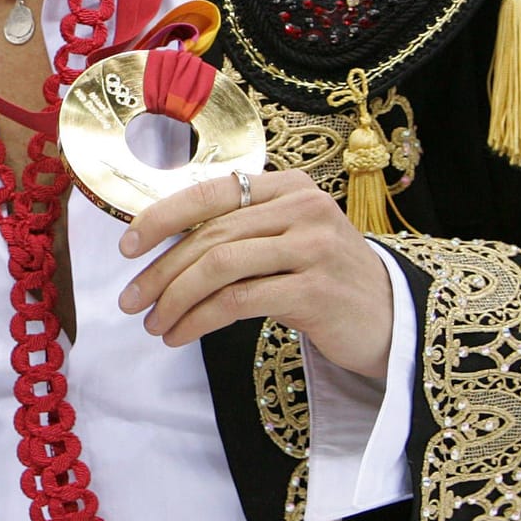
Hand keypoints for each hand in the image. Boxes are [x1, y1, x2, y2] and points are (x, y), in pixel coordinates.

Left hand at [116, 169, 393, 378]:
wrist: (394, 319)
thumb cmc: (323, 278)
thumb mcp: (285, 239)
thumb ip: (238, 230)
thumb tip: (158, 245)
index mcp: (287, 186)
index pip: (209, 193)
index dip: (161, 218)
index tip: (126, 247)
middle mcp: (303, 208)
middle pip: (210, 235)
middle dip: (161, 270)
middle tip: (131, 300)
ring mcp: (313, 248)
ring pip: (220, 266)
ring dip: (175, 298)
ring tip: (154, 324)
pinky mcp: (316, 290)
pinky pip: (239, 301)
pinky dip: (200, 319)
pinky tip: (181, 334)